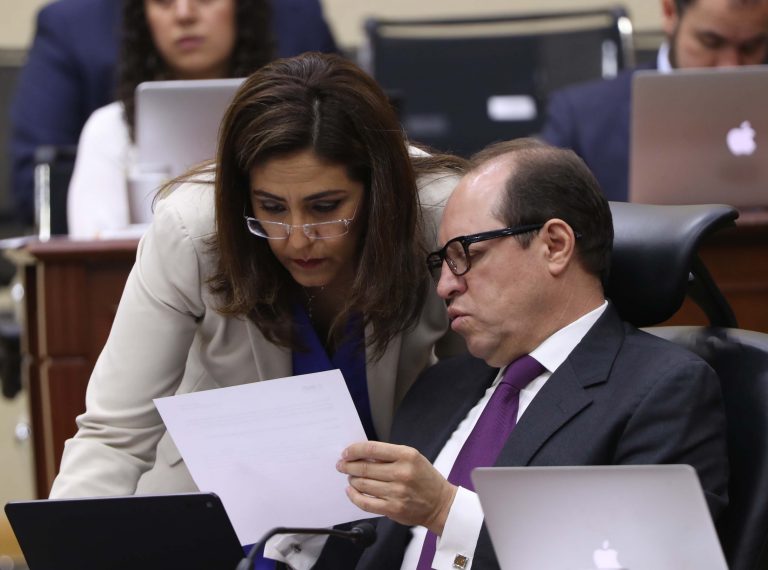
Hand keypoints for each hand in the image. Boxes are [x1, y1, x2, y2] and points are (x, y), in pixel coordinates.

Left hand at [337, 441, 457, 534]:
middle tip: (341, 465)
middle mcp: (402, 473)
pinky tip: (351, 491)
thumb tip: (361, 454)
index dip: (354, 450)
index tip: (346, 452)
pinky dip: (354, 496)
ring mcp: (397, 492)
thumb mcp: (413, 458)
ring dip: (352, 480)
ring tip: (350, 477)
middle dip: (348, 465)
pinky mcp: (393, 509)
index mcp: (407, 455)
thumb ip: (389, 455)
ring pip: (362, 484)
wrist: (441, 504)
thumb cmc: (425, 479)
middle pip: (364, 467)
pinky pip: (365, 502)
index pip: (372, 448)